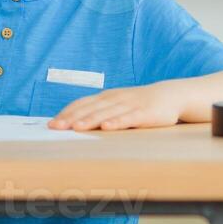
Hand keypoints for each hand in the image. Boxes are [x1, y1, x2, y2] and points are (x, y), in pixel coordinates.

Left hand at [49, 83, 180, 131]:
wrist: (170, 95)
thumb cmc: (138, 103)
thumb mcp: (117, 104)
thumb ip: (99, 111)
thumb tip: (74, 124)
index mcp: (106, 97)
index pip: (81, 104)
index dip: (66, 113)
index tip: (51, 124)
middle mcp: (114, 99)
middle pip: (89, 108)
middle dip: (71, 118)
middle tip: (55, 127)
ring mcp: (129, 105)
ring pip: (106, 113)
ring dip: (90, 120)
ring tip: (76, 128)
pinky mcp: (144, 113)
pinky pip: (128, 118)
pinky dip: (117, 122)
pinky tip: (107, 127)